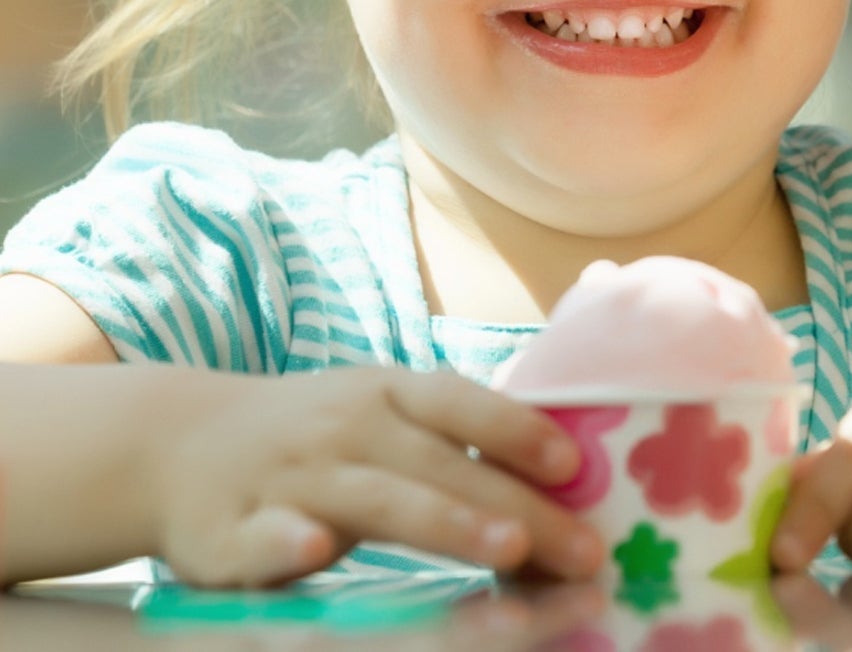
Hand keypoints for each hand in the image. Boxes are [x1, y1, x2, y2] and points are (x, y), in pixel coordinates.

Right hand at [148, 366, 604, 587]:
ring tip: (504, 548)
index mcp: (388, 394)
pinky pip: (263, 535)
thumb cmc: (314, 432)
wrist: (176, 441)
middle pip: (443, 466)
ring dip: (444, 520)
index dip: (519, 429)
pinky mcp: (230, 529)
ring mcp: (291, 476)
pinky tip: (313, 551)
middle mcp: (347, 427)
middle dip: (517, 507)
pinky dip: (287, 542)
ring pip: (377, 500)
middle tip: (582, 548)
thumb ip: (450, 436)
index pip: (463, 403)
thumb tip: (556, 464)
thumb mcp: (380, 411)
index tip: (576, 466)